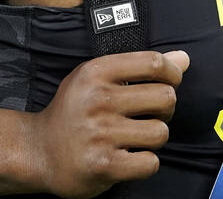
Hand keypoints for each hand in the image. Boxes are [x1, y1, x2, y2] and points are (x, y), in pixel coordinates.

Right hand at [29, 50, 189, 198]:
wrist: (39, 151)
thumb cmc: (74, 111)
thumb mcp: (97, 79)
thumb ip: (140, 67)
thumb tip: (183, 58)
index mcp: (95, 72)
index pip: (153, 63)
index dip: (172, 72)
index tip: (170, 81)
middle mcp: (98, 100)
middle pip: (165, 97)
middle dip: (165, 108)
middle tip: (150, 113)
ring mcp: (101, 134)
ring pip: (161, 132)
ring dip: (154, 137)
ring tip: (136, 136)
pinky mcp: (104, 165)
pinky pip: (150, 162)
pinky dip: (145, 162)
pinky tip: (129, 156)